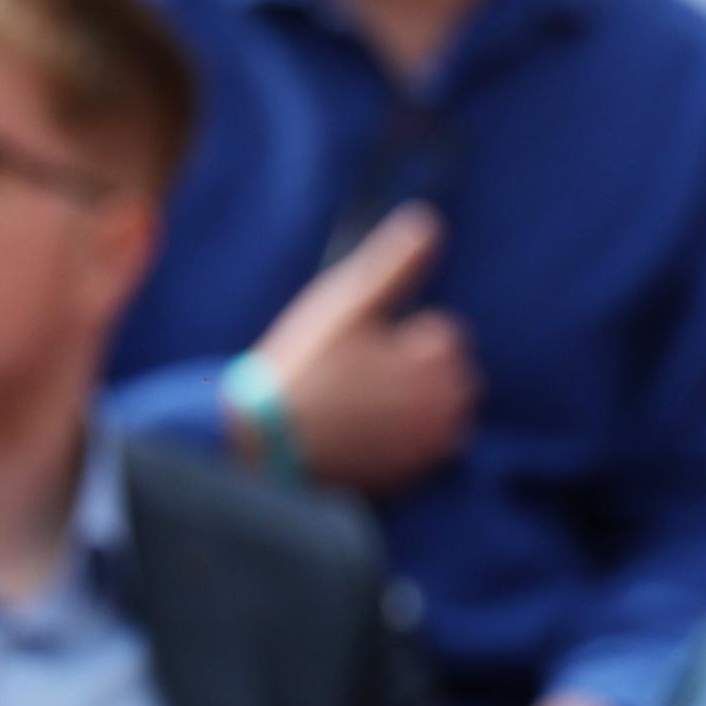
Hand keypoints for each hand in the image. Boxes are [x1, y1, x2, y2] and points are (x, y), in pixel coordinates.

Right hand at [248, 208, 475, 495]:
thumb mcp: (348, 304)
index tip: (356, 349)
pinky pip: (414, 454)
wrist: (259, 445)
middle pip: (446, 377)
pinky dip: (394, 443)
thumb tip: (429, 223)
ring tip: (353, 407)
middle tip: (352, 378)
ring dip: (407, 408)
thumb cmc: (303, 367)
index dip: (398, 335)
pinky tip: (353, 437)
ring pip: (433, 415)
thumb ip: (396, 265)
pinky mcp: (403, 482)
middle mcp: (445, 414)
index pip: (444, 335)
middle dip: (412, 372)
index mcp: (440, 366)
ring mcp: (426, 454)